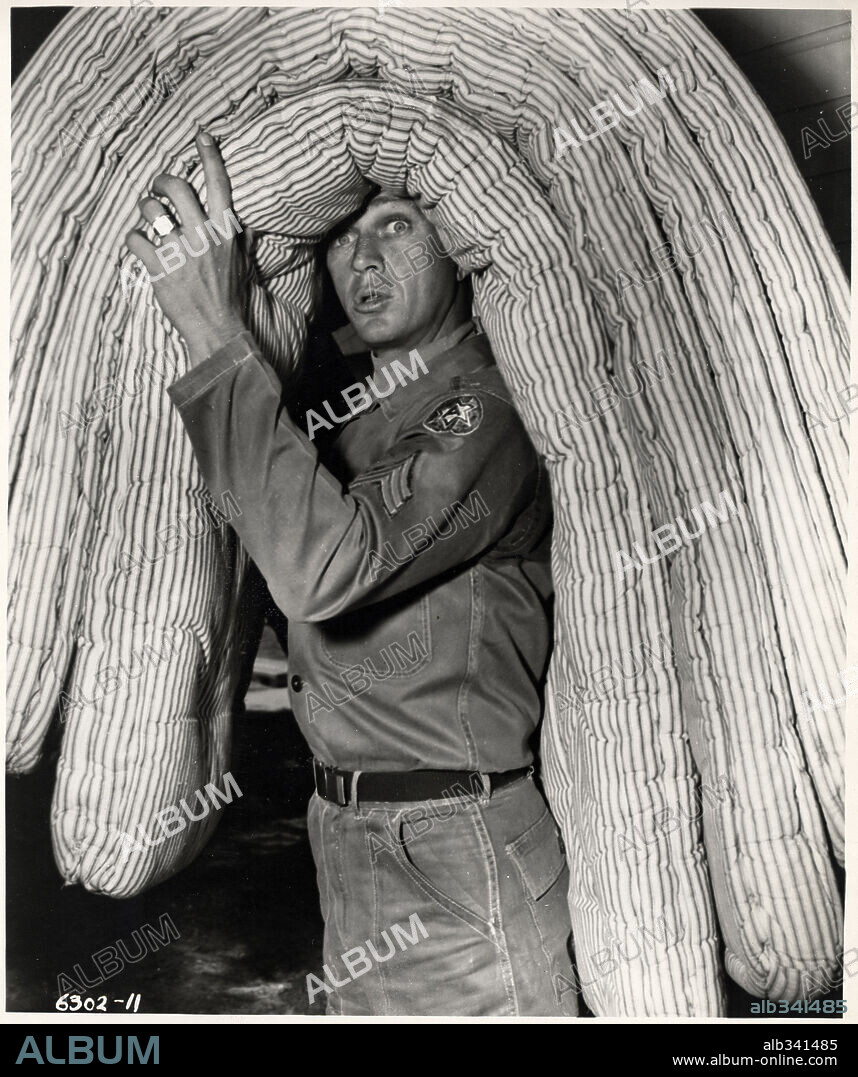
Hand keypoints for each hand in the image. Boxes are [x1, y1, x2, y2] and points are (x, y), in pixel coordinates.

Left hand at [125, 130, 252, 364]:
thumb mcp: (245, 266)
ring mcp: (181, 252)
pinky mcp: (159, 268)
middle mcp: (204, 236)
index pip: (220, 184)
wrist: (218, 330)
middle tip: (158, 188)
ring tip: (150, 221)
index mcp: (226, 233)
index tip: (201, 135)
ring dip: (146, 211)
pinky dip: (134, 240)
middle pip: (177, 186)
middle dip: (161, 181)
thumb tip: (247, 227)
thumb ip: (243, 242)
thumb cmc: (231, 299)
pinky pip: (135, 238)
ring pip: (151, 210)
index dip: (210, 155)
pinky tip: (141, 248)